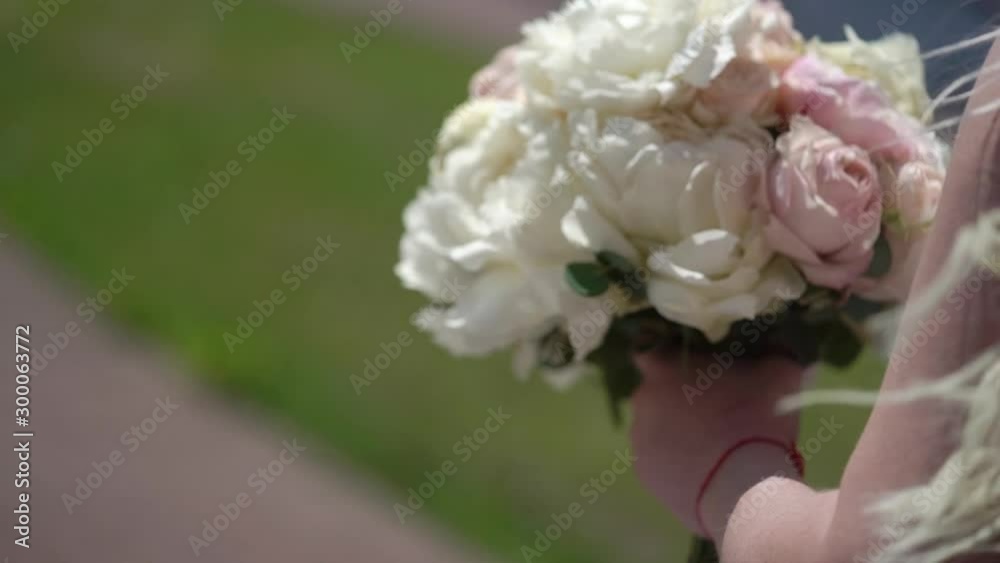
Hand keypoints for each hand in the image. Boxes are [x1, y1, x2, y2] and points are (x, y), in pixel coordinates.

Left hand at [629, 348, 807, 538]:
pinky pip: (661, 460)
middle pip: (657, 391)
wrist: (744, 489)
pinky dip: (677, 461)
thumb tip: (777, 344)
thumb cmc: (757, 419)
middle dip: (678, 396)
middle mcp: (642, 401)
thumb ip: (772, 352)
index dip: (674, 356)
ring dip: (677, 430)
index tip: (697, 365)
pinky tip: (705, 469)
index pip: (653, 349)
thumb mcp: (779, 373)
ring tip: (714, 444)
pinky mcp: (646, 475)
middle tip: (714, 407)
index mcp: (661, 368)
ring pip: (657, 427)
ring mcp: (640, 440)